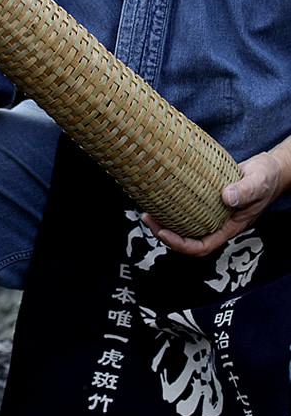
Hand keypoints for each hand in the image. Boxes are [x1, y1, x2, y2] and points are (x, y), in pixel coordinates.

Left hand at [142, 149, 288, 255]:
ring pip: (184, 225)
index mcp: (229, 227)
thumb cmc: (266, 177)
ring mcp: (211, 213)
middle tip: (146, 218)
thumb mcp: (258, 182)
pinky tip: (159, 196)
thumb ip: (245, 191)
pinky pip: (186, 209)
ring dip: (164, 221)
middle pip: (187, 239)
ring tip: (147, 211)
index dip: (181, 245)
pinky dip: (172, 206)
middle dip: (164, 234)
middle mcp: (217, 223)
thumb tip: (226, 197)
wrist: (268, 169)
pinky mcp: (205, 200)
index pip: (202, 246)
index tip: (164, 233)